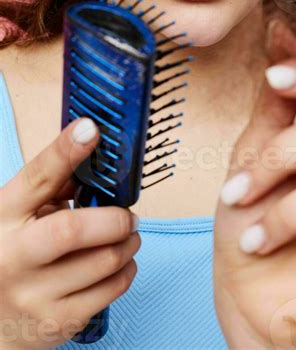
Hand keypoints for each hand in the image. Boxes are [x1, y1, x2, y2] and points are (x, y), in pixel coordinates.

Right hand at [0, 118, 139, 349]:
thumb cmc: (11, 253)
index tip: (91, 129)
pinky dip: (125, 272)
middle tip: (129, 216)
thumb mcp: (17, 214)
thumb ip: (51, 188)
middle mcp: (12, 256)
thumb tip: (96, 157)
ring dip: (127, 244)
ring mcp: (32, 294)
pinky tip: (119, 264)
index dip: (65, 151)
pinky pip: (109, 291)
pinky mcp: (56, 322)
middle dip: (113, 219)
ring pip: (102, 262)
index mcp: (2, 216)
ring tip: (127, 238)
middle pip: (71, 230)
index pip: (36, 178)